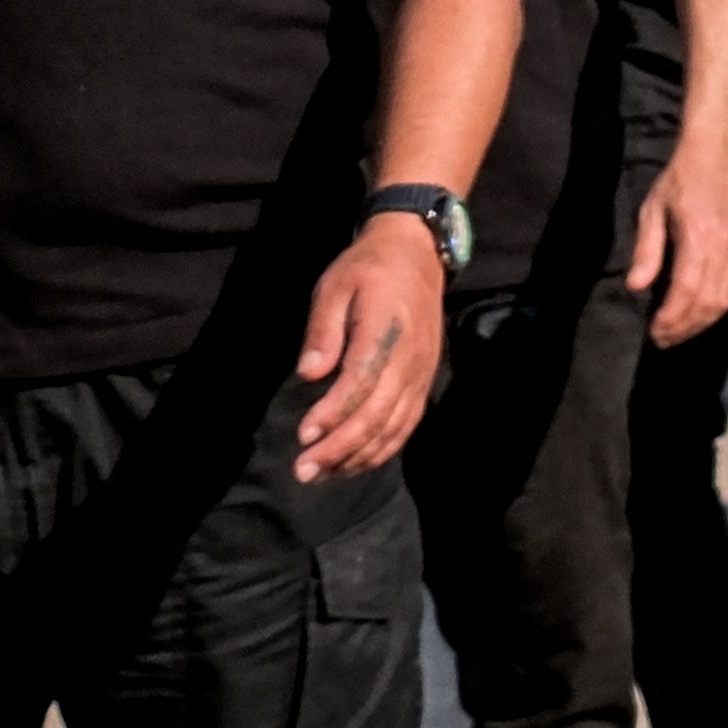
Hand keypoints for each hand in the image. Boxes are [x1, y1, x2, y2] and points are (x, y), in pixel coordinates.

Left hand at [292, 214, 449, 479]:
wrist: (418, 253)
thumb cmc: (368, 268)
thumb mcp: (335, 285)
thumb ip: (323, 330)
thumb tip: (309, 374)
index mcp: (385, 330)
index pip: (361, 381)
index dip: (332, 413)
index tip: (302, 435)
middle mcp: (408, 358)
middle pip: (376, 414)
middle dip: (338, 448)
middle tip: (302, 471)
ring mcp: (421, 372)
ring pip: (393, 427)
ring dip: (357, 456)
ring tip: (323, 474)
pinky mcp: (424, 380)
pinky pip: (406, 424)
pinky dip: (381, 449)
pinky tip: (354, 462)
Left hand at [623, 133, 727, 348]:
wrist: (715, 158)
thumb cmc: (678, 182)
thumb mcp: (652, 210)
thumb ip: (647, 250)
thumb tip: (636, 287)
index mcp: (699, 237)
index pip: (687, 289)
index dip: (671, 317)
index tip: (653, 332)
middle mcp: (723, 247)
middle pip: (708, 302)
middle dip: (684, 327)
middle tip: (662, 340)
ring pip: (725, 300)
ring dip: (702, 323)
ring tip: (680, 332)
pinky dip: (719, 309)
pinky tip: (702, 315)